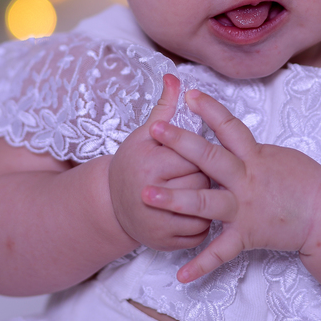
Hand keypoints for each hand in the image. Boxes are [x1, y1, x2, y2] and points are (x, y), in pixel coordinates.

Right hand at [108, 74, 210, 250]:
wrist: (110, 203)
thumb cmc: (132, 164)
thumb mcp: (144, 133)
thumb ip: (165, 107)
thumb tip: (175, 77)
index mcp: (151, 165)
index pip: (194, 157)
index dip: (200, 155)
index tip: (196, 153)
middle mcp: (152, 197)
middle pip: (202, 184)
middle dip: (205, 178)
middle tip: (200, 173)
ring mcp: (159, 225)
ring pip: (205, 212)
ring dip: (210, 204)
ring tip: (202, 192)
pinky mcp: (166, 244)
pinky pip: (200, 234)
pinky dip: (205, 225)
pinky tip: (198, 212)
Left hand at [143, 88, 320, 282]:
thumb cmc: (305, 182)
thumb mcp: (278, 156)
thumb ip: (251, 150)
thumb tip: (232, 137)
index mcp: (255, 157)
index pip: (229, 127)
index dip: (209, 109)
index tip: (189, 94)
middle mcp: (246, 180)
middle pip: (209, 158)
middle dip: (180, 143)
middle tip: (154, 130)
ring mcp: (244, 208)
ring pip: (205, 202)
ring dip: (175, 199)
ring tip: (147, 195)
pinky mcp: (247, 235)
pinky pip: (220, 252)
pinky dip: (201, 264)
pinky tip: (181, 275)